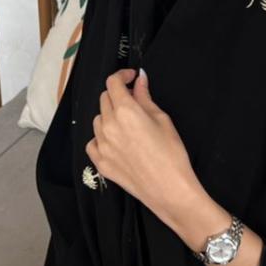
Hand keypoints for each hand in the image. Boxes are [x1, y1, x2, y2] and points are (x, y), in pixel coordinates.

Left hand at [85, 68, 195, 215]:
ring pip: (98, 120)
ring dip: (109, 116)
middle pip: (105, 99)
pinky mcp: (100, 162)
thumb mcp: (162, 120)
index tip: (130, 77)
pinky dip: (101, 138)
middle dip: (117, 96)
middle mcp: (108, 126)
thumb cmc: (172, 154)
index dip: (122, 75)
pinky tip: (115, 142)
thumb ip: (145, 98)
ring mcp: (101, 145)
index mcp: (125, 111)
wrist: (169, 190)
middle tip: (133, 101)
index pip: (113, 83)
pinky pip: (93, 142)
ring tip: (127, 126)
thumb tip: (139, 80)